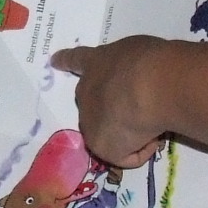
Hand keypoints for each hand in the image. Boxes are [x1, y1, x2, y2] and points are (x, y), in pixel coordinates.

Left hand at [51, 35, 170, 166]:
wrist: (148, 86)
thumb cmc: (149, 61)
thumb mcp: (136, 52)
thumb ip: (130, 67)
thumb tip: (137, 84)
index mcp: (96, 62)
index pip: (77, 59)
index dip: (65, 60)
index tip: (53, 60)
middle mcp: (86, 92)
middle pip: (91, 104)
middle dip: (109, 109)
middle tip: (138, 110)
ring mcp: (89, 121)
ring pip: (110, 132)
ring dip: (129, 132)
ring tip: (152, 123)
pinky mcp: (100, 146)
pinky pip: (126, 155)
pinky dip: (142, 150)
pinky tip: (153, 137)